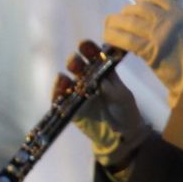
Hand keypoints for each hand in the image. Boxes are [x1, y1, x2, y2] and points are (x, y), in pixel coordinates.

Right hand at [57, 40, 150, 170]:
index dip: (89, 49)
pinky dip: (57, 90)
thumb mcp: (122, 96)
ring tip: (67, 75)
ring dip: (65, 73)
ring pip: (66, 78)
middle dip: (75, 60)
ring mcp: (77, 93)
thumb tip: (95, 77)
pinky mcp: (69, 107)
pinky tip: (61, 85)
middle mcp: (88, 80)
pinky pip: (58, 96)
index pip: (94, 57)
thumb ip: (109, 86)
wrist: (121, 135)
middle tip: (76, 62)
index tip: (85, 46)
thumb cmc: (125, 112)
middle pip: (77, 65)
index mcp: (102, 73)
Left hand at [102, 0, 182, 101]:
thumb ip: (170, 24)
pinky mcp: (150, 50)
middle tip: (117, 19)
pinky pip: (125, 39)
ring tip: (109, 27)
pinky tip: (107, 37)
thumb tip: (143, 17)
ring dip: (114, 23)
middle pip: (138, 8)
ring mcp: (159, 34)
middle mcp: (170, 21)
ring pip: (128, 21)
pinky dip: (112, 36)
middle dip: (124, 12)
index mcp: (180, 15)